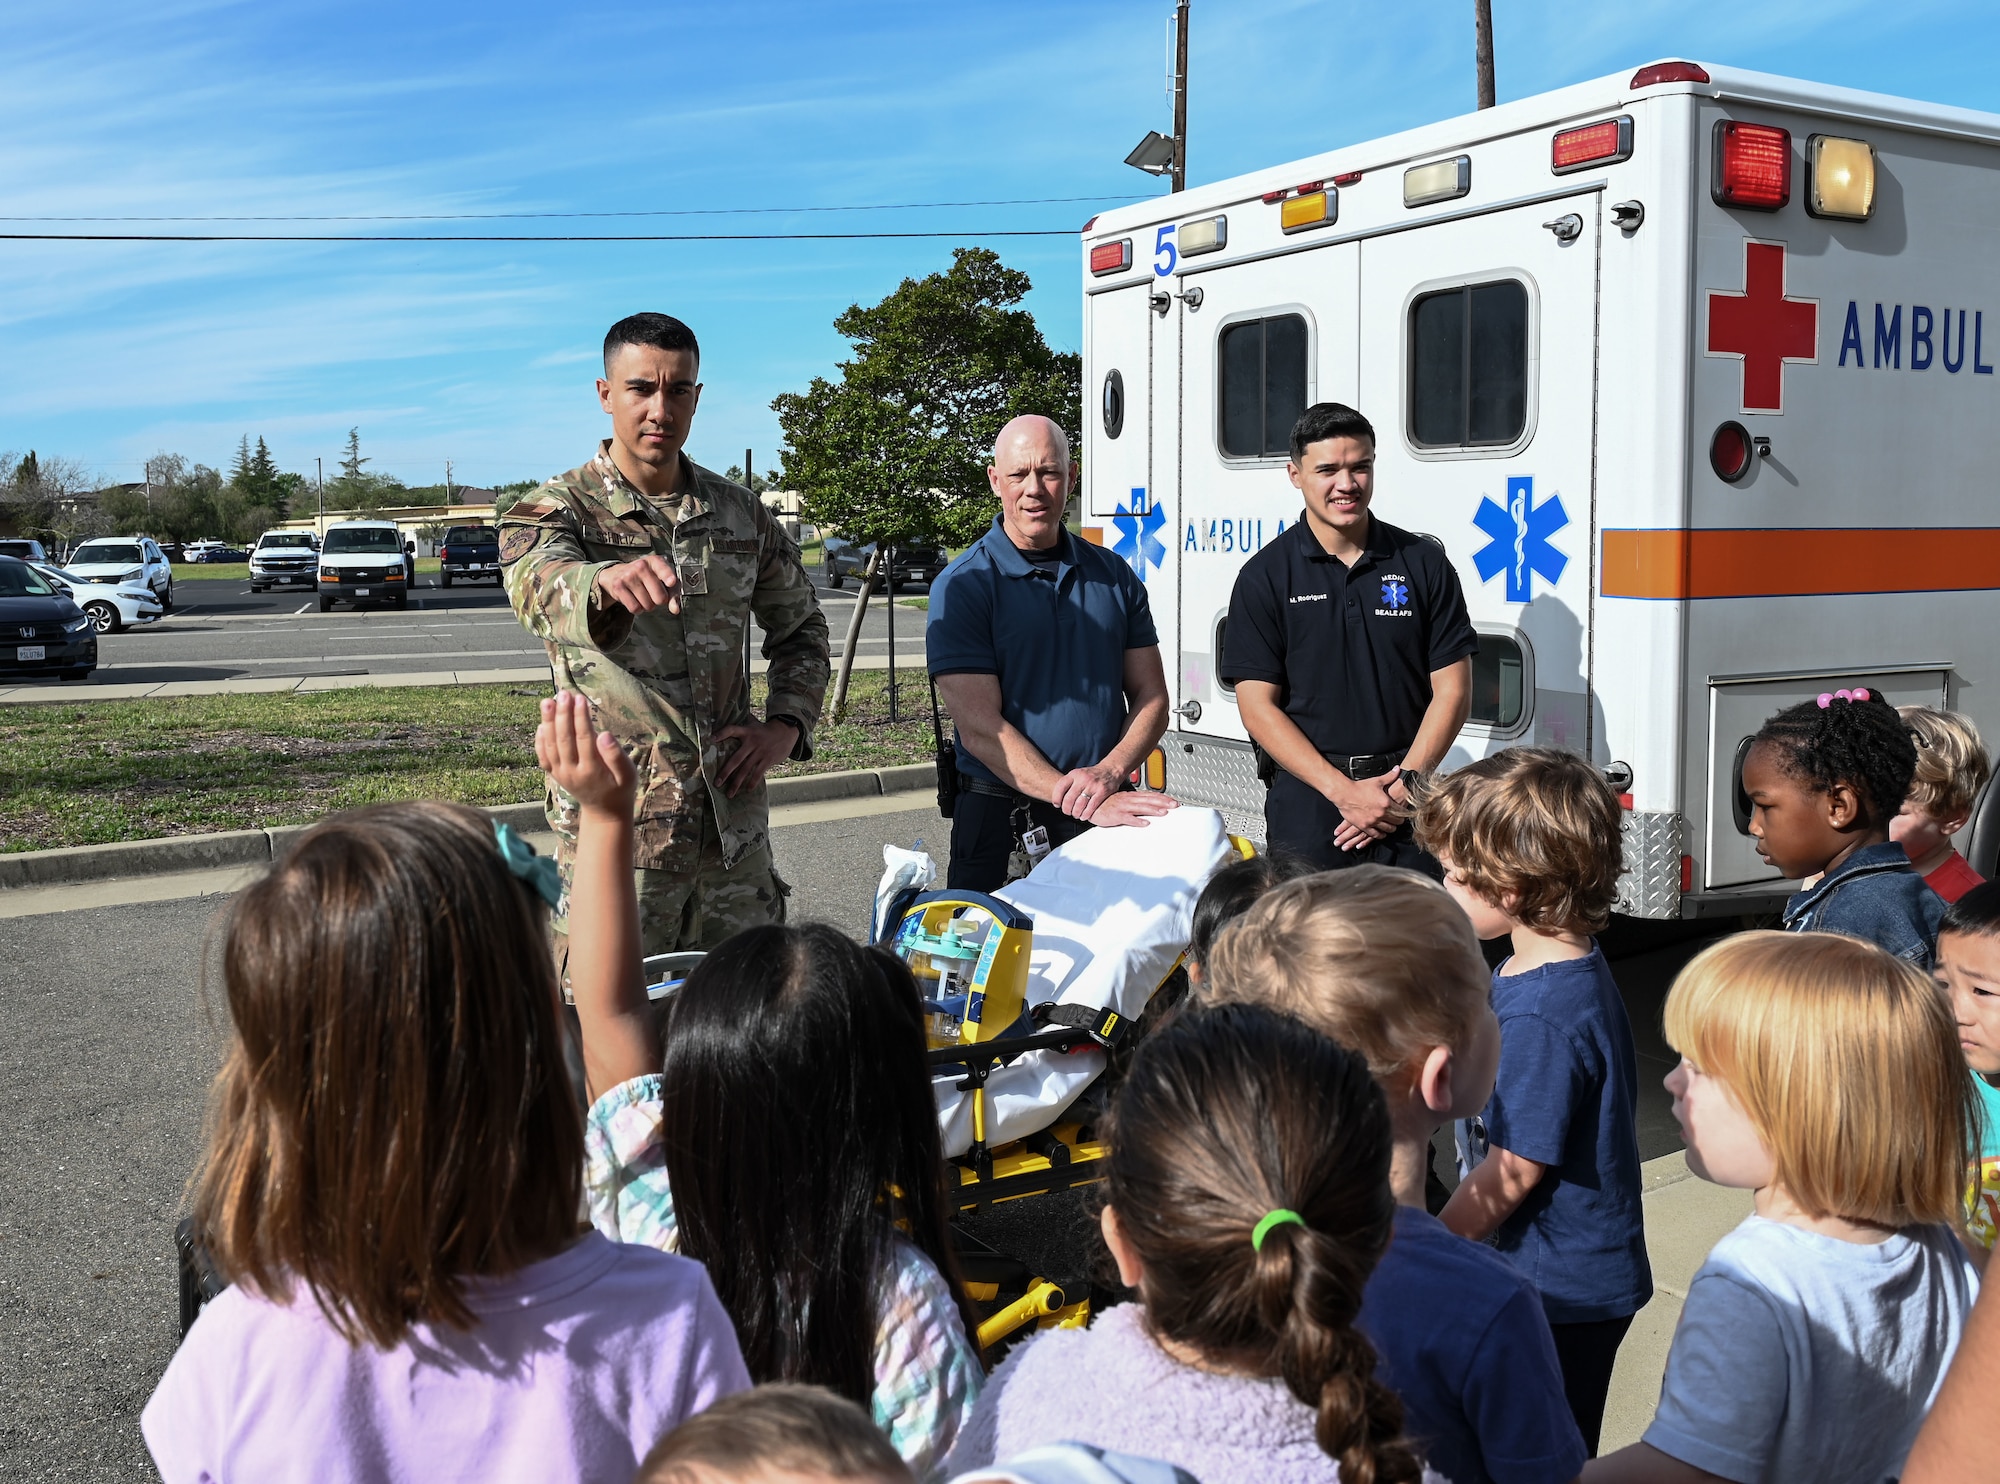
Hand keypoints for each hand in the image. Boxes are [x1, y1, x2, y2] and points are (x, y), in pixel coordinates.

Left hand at [536, 691, 636, 813]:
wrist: (604, 811)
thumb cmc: (620, 788)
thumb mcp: (628, 775)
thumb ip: (616, 756)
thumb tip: (604, 734)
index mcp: (592, 770)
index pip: (583, 738)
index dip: (580, 717)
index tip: (580, 698)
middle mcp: (573, 772)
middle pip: (564, 739)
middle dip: (563, 714)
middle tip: (563, 694)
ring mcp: (561, 773)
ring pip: (550, 745)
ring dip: (548, 722)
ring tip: (548, 701)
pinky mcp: (554, 774)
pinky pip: (543, 756)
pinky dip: (539, 740)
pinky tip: (541, 724)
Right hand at [593, 553, 681, 615]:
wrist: (619, 574)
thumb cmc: (645, 577)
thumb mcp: (662, 579)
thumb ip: (673, 593)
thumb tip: (675, 609)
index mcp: (655, 561)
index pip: (663, 569)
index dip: (668, 577)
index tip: (671, 582)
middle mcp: (641, 566)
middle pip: (660, 597)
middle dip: (659, 600)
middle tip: (654, 593)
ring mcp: (628, 576)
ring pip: (647, 605)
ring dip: (648, 605)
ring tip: (643, 594)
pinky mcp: (618, 586)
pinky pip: (635, 608)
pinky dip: (637, 608)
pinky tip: (635, 599)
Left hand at [714, 718, 796, 796]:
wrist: (786, 732)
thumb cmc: (766, 730)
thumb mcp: (754, 723)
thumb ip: (743, 721)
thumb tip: (733, 711)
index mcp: (746, 732)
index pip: (731, 730)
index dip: (721, 734)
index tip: (710, 740)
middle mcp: (752, 742)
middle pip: (736, 759)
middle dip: (725, 772)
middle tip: (717, 783)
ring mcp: (760, 752)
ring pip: (746, 770)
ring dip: (737, 783)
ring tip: (730, 794)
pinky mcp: (768, 760)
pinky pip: (758, 773)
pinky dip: (752, 782)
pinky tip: (747, 789)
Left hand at [1051, 762, 1126, 820]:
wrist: (1111, 770)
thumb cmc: (1092, 775)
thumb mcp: (1078, 774)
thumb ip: (1069, 784)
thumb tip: (1058, 799)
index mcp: (1075, 774)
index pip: (1060, 787)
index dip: (1056, 798)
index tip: (1057, 805)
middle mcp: (1083, 779)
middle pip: (1069, 798)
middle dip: (1066, 809)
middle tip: (1067, 813)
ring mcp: (1093, 785)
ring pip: (1080, 804)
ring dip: (1076, 813)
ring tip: (1076, 815)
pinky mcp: (1102, 791)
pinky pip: (1091, 806)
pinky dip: (1086, 814)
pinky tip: (1084, 816)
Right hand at [1089, 791, 1179, 827]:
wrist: (1089, 805)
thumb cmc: (1106, 804)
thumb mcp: (1123, 801)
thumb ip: (1135, 804)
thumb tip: (1149, 807)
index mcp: (1131, 796)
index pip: (1150, 795)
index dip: (1163, 798)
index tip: (1174, 801)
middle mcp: (1129, 799)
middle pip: (1149, 800)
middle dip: (1163, 802)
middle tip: (1175, 805)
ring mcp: (1122, 807)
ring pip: (1140, 807)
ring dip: (1153, 810)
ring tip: (1164, 813)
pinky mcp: (1116, 815)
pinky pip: (1128, 818)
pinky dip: (1137, 820)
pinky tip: (1145, 823)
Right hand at [1330, 772, 1402, 850]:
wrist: (1344, 793)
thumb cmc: (1360, 787)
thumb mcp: (1377, 781)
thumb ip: (1390, 776)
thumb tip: (1398, 770)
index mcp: (1386, 803)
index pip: (1402, 813)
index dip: (1405, 814)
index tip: (1404, 814)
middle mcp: (1381, 814)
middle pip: (1396, 823)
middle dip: (1398, 822)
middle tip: (1398, 820)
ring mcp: (1373, 821)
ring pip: (1388, 830)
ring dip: (1390, 828)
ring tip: (1391, 826)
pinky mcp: (1364, 826)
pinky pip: (1376, 834)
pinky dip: (1380, 835)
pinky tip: (1382, 833)